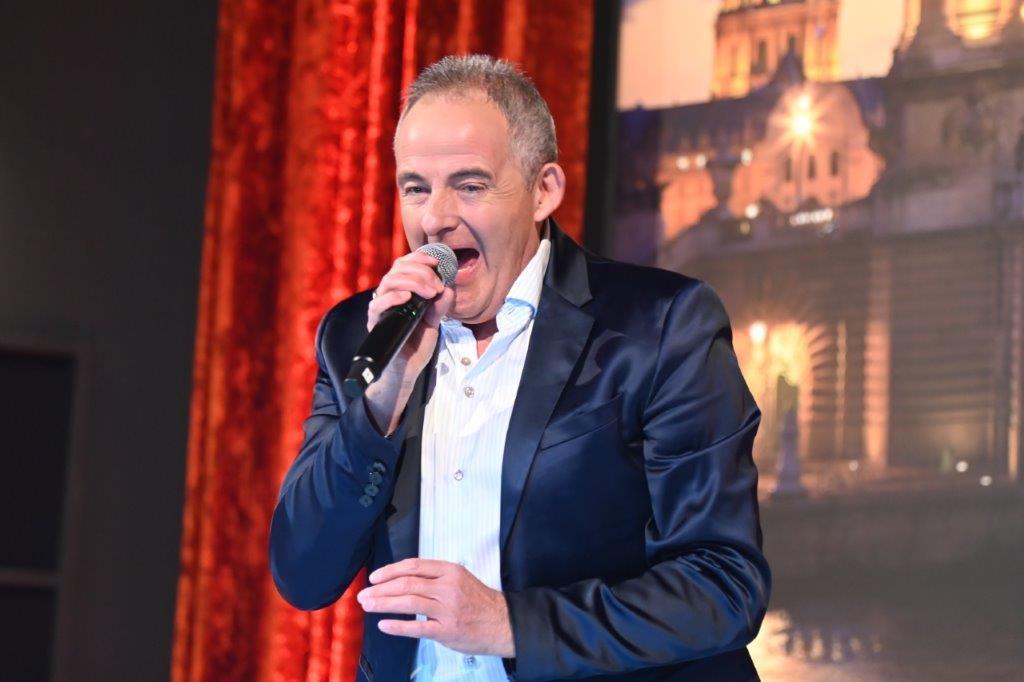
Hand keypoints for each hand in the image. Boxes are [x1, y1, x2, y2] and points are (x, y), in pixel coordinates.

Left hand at [356, 558, 514, 657]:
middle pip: (407, 583)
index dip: (390, 571)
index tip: (375, 577)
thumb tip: (402, 579)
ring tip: (369, 605)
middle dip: (381, 589)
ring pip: (409, 602)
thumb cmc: (478, 601)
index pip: (413, 566)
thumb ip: (434, 577)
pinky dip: (398, 626)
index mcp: (450, 571)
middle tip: (365, 594)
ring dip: (384, 604)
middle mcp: (447, 587)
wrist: (502, 623)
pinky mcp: (447, 630)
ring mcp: (447, 609)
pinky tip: (384, 625)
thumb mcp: (459, 578)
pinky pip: (417, 627)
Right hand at [367, 250, 453, 378]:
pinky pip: (378, 305)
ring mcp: (381, 308)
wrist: (408, 368)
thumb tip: (448, 289)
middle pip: (397, 269)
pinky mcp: (376, 323)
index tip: (436, 262)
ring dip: (412, 282)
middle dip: (421, 272)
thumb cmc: (417, 343)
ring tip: (430, 292)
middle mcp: (388, 296)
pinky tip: (407, 298)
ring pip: (388, 282)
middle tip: (437, 286)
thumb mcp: (434, 321)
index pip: (404, 265)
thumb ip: (440, 306)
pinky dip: (393, 297)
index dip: (419, 258)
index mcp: (401, 291)